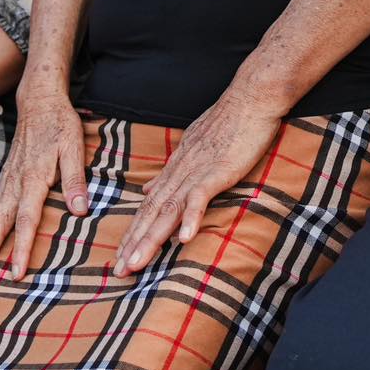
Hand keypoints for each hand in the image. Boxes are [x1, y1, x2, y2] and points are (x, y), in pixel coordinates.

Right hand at [0, 84, 84, 289]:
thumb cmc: (59, 124)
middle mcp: (13, 185)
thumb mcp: (74, 146)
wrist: (38, 101)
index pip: (26, 219)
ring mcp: (3, 185)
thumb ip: (75, 179)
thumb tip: (81, 210)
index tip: (15, 273)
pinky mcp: (1, 185)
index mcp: (33, 178)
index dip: (21, 247)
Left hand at [110, 88, 282, 275]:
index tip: (120, 257)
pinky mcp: (218, 170)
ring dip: (152, 238)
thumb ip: (171, 171)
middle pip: (151, 212)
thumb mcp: (192, 147)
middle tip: (118, 272)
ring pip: (169, 209)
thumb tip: (149, 190)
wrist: (250, 98)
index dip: (134, 232)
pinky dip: (192, 217)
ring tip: (137, 263)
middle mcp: (180, 172)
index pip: (148, 205)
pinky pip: (201, 196)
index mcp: (175, 169)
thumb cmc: (227, 121)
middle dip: (134, 243)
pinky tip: (184, 239)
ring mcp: (197, 171)